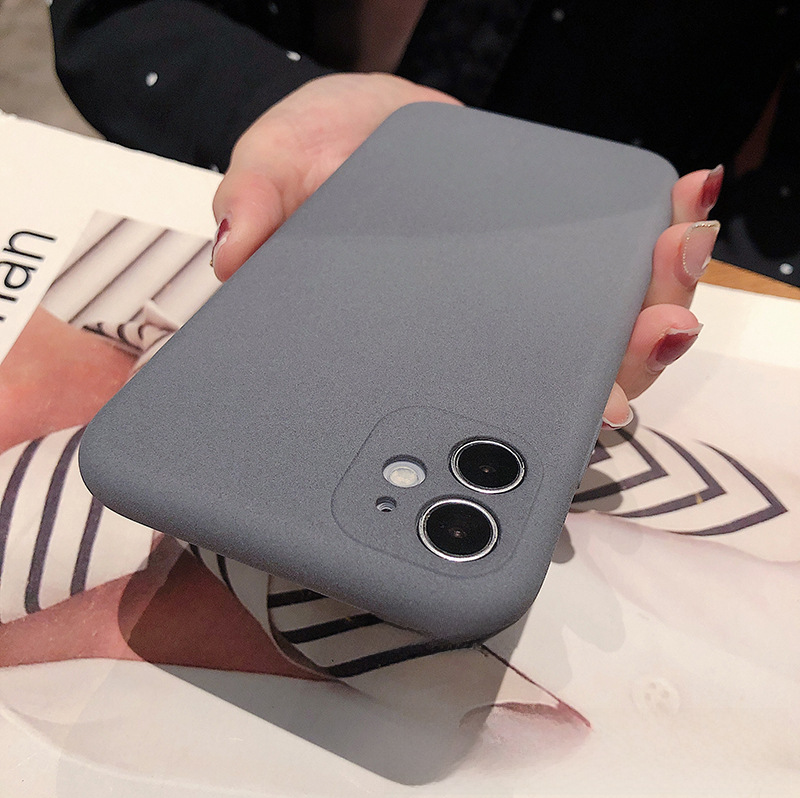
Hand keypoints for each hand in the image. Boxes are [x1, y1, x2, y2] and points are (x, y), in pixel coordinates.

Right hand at [212, 73, 721, 424]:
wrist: (361, 125)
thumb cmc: (314, 164)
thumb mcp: (271, 170)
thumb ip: (255, 204)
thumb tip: (236, 252)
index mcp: (408, 348)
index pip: (462, 411)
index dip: (519, 433)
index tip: (577, 421)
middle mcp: (470, 342)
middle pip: (554, 384)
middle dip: (620, 364)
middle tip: (657, 328)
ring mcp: (513, 304)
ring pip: (595, 338)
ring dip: (652, 304)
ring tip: (681, 250)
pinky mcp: (546, 259)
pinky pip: (607, 273)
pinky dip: (648, 251)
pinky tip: (679, 210)